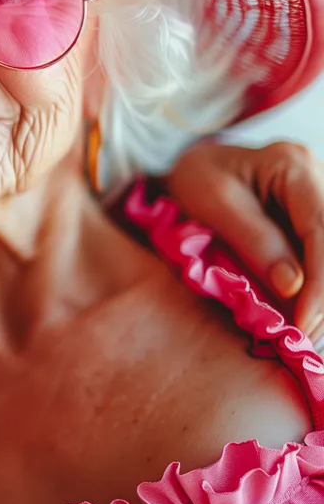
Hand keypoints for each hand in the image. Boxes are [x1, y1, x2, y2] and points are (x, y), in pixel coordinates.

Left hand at [165, 140, 323, 342]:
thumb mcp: (212, 203)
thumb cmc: (195, 180)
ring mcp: (321, 201)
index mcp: (294, 166)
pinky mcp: (315, 222)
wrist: (193, 169)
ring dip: (322, 297)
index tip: (303, 323)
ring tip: (306, 332)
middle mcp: (319, 179)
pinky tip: (304, 316)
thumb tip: (293, 287)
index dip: (320, 284)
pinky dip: (315, 289)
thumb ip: (254, 241)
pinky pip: (320, 255)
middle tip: (306, 337)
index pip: (322, 229)